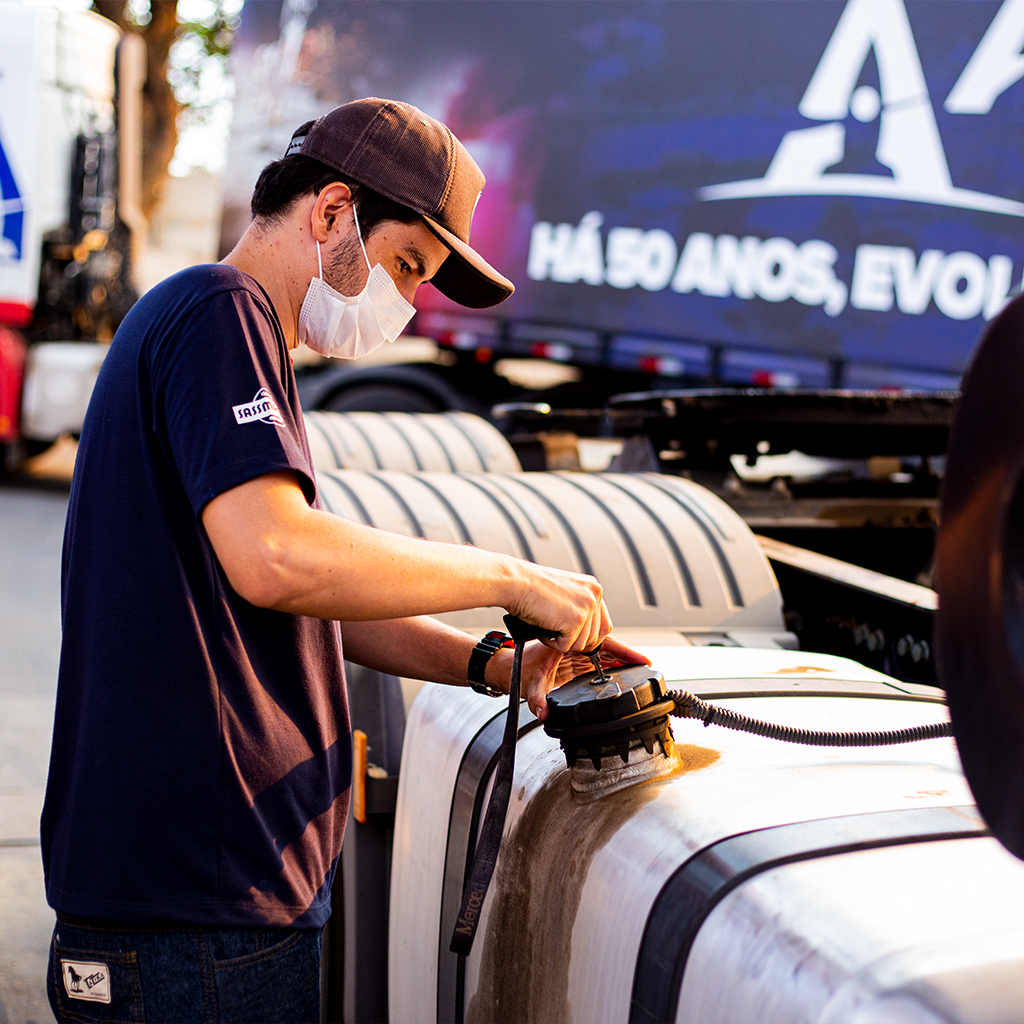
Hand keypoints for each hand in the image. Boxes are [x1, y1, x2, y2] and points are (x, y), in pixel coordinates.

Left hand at [490, 635, 650, 721]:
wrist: (508, 668)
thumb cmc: (520, 668)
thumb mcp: (530, 684)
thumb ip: (538, 699)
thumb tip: (543, 713)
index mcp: (569, 642)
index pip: (603, 644)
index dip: (624, 652)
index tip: (642, 660)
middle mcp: (575, 644)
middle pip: (608, 647)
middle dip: (627, 656)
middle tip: (646, 667)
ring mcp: (575, 651)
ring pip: (604, 653)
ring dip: (620, 660)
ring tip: (639, 670)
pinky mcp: (574, 660)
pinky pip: (598, 659)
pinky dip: (611, 665)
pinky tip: (622, 672)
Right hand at [506, 563, 609, 654]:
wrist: (514, 582)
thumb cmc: (530, 587)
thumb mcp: (564, 593)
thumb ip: (578, 607)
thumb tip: (586, 635)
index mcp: (593, 588)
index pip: (604, 624)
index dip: (588, 637)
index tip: (574, 639)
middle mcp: (594, 596)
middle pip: (594, 638)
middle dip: (574, 641)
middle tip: (556, 633)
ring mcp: (586, 608)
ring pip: (581, 645)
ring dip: (562, 642)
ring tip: (547, 626)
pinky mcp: (575, 621)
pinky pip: (566, 647)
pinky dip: (551, 643)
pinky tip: (542, 628)